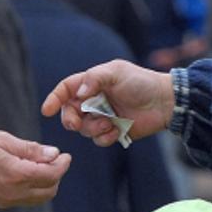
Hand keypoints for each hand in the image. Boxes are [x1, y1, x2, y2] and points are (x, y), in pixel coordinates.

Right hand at [0, 130, 70, 208]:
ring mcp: (7, 200)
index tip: (64, 155)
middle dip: (57, 175)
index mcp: (18, 174)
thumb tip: (52, 153)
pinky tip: (25, 174)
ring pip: (39, 198)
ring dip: (46, 184)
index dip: (63, 164)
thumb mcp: (0, 139)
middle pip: (50, 190)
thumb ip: (28, 148)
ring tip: (39, 166)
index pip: (53, 174)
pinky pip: (26, 200)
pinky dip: (34, 189)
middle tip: (53, 159)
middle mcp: (16, 192)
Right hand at [40, 59, 173, 146]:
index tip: (47, 111)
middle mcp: (92, 101)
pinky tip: (117, 130)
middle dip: (70, 120)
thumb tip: (78, 95)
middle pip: (69, 114)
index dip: (54, 99)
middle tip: (76, 123)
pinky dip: (105, 137)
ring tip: (109, 123)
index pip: (65, 90)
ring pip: (83, 129)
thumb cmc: (141, 82)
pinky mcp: (111, 132)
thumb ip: (94, 78)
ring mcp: (101, 117)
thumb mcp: (116, 72)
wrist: (165, 102)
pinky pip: (98, 140)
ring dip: (93, 128)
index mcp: (90, 84)